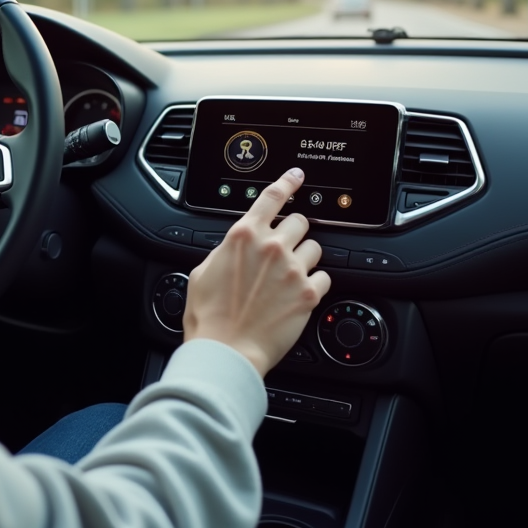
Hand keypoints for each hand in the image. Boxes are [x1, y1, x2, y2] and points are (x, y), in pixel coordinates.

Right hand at [184, 168, 330, 376]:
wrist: (226, 350)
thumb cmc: (209, 317)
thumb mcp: (203, 272)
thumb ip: (225, 252)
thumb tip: (234, 248)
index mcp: (243, 236)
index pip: (272, 196)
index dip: (288, 182)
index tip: (297, 177)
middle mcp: (271, 247)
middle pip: (300, 221)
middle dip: (292, 233)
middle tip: (283, 251)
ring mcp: (292, 269)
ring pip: (314, 248)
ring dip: (304, 259)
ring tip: (288, 277)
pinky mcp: (308, 293)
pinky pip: (324, 277)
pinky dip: (313, 284)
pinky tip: (297, 294)